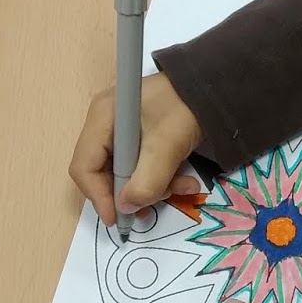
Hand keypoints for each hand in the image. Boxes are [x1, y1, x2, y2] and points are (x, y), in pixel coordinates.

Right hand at [68, 71, 202, 224]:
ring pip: (127, 172)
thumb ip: (147, 181)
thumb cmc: (185, 106)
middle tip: (154, 207)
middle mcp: (107, 123)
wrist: (217, 84)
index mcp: (102, 117)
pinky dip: (162, 177)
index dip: (98, 196)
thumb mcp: (167, 145)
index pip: (84, 166)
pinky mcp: (143, 136)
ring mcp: (124, 130)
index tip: (117, 218)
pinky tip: (186, 181)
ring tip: (183, 189)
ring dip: (154, 188)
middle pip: (104, 172)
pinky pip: (143, 165)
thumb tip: (126, 206)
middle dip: (131, 193)